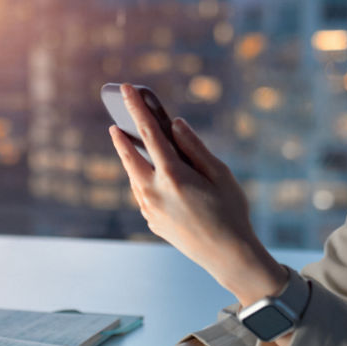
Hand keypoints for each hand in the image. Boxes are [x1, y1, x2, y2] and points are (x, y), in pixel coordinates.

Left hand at [110, 84, 285, 305]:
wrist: (228, 256)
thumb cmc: (231, 211)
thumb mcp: (220, 174)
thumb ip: (194, 147)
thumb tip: (174, 124)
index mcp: (173, 175)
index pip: (149, 133)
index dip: (137, 108)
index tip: (126, 89)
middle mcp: (154, 192)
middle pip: (129, 155)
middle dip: (122, 135)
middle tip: (115, 119)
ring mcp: (150, 210)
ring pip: (134, 176)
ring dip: (130, 157)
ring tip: (128, 141)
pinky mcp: (152, 222)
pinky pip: (142, 193)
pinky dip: (142, 178)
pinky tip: (147, 173)